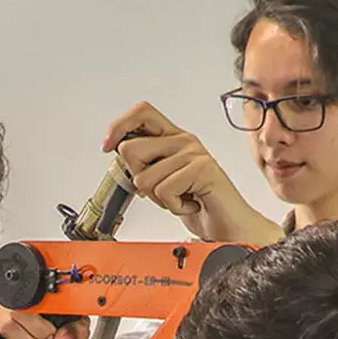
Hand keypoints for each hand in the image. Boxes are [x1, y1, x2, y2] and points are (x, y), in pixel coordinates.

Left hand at [105, 101, 279, 244]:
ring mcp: (194, 153)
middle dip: (138, 179)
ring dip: (158, 198)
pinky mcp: (202, 169)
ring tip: (181, 198)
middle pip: (131, 149)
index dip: (119, 127)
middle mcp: (184, 140)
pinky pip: (163, 190)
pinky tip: (190, 204)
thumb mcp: (163, 181)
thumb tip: (116, 151)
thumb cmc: (199, 204)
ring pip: (144, 177)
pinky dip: (173, 207)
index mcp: (174, 138)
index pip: (141, 112)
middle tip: (162, 190)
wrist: (230, 226)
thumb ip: (145, 163)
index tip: (108, 147)